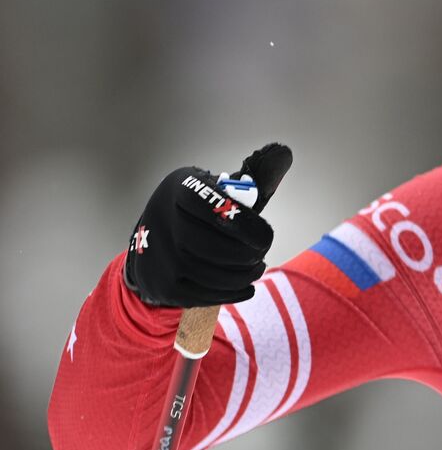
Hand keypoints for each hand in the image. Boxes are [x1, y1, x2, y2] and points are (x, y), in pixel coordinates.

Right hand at [123, 142, 292, 307]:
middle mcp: (167, 224)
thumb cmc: (194, 211)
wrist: (147, 242)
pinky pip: (211, 296)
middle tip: (260, 253)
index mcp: (183, 190)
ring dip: (247, 274)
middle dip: (252, 254)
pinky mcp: (166, 287)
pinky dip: (235, 292)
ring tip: (254, 267)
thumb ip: (250, 179)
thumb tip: (285, 153)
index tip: (264, 236)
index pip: (223, 210)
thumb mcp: (213, 188)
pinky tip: (245, 284)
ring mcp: (164, 258)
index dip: (250, 228)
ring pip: (221, 276)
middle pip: (225, 250)